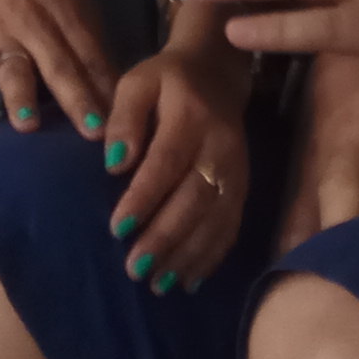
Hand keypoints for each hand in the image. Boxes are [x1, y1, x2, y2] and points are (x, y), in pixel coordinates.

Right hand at [0, 0, 113, 134]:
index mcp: (66, 12)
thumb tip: (113, 83)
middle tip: (93, 132)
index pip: (91, 54)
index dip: (107, 86)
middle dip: (77, 98)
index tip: (123, 120)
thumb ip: (88, 34)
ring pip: (12, 68)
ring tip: (28, 126)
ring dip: (21, 97)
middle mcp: (34, 25)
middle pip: (59, 65)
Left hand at [99, 47, 253, 289]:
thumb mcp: (137, 82)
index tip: (117, 228)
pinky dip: (212, 256)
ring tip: (158, 284)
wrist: (217, 74)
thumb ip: (123, 117)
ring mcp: (237, 169)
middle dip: (165, 238)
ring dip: (188, 255)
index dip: (143, 198)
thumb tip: (114, 162)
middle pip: (194, 198)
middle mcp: (220, 146)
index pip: (166, 162)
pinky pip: (231, 226)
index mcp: (191, 115)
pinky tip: (190, 279)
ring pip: (216, 219)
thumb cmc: (165, 82)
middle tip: (135, 268)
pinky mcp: (243, 186)